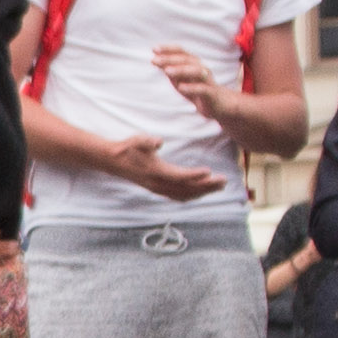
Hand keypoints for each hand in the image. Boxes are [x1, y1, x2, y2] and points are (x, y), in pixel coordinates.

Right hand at [107, 137, 223, 199]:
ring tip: (219, 187)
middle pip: (186, 189)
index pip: (179, 176)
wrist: (113, 161)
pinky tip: (202, 193)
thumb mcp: (136, 140)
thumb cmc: (128, 148)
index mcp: (156, 171)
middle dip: (207, 186)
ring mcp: (158, 189)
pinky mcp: (158, 190)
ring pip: (185, 195)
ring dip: (203, 192)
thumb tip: (159, 141)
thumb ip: (147, 141)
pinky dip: (193, 196)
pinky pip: (179, 197)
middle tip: (224, 181)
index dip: (194, 175)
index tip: (209, 171)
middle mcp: (158, 184)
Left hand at [153, 47, 227, 118]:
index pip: (181, 51)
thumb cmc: (195, 88)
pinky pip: (202, 89)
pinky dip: (192, 87)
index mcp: (193, 63)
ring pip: (196, 71)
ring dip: (181, 70)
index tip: (154, 49)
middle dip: (170, 59)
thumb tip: (154, 59)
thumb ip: (169, 69)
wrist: (217, 104)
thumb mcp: (179, 79)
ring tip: (167, 71)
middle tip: (155, 60)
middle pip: (186, 60)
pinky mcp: (211, 93)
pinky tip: (181, 88)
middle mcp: (201, 68)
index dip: (168, 49)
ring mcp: (207, 80)